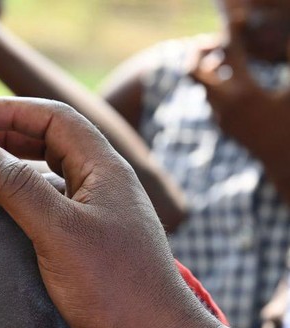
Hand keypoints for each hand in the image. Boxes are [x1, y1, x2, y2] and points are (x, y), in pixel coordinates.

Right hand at [0, 97, 224, 327]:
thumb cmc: (114, 286)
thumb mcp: (59, 230)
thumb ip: (16, 188)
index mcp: (105, 169)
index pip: (56, 118)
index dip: (13, 110)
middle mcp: (102, 185)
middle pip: (53, 142)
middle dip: (10, 135)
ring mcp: (96, 214)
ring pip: (50, 174)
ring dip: (15, 167)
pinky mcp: (87, 242)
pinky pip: (50, 206)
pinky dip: (22, 200)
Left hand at [188, 13, 289, 169]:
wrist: (284, 160)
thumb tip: (287, 40)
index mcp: (245, 92)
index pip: (230, 54)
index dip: (232, 33)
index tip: (236, 20)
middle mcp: (226, 105)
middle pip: (193, 72)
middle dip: (200, 53)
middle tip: (215, 43)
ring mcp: (221, 116)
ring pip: (204, 86)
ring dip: (212, 69)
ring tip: (227, 58)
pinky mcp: (222, 125)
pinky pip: (213, 99)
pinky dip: (218, 85)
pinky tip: (232, 77)